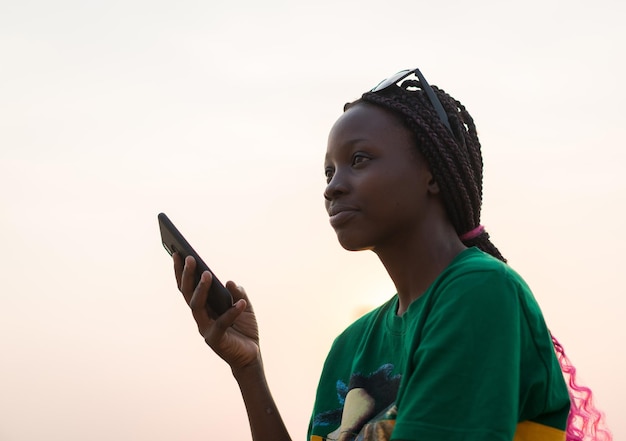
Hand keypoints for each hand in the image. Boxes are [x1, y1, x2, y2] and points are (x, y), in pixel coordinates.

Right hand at [173, 253, 259, 369]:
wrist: (251, 356)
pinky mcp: (216, 340)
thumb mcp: (244, 305)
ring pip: (197, 306)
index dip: (182, 271)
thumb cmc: (244, 330)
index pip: (189, 287)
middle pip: (188, 294)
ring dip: (201, 289)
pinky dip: (232, 312)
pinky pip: (222, 323)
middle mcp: (201, 317)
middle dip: (187, 275)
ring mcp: (206, 329)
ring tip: (207, 274)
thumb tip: (228, 282)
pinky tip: (240, 302)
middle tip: (188, 258)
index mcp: (205, 307)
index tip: (178, 252)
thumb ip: (237, 293)